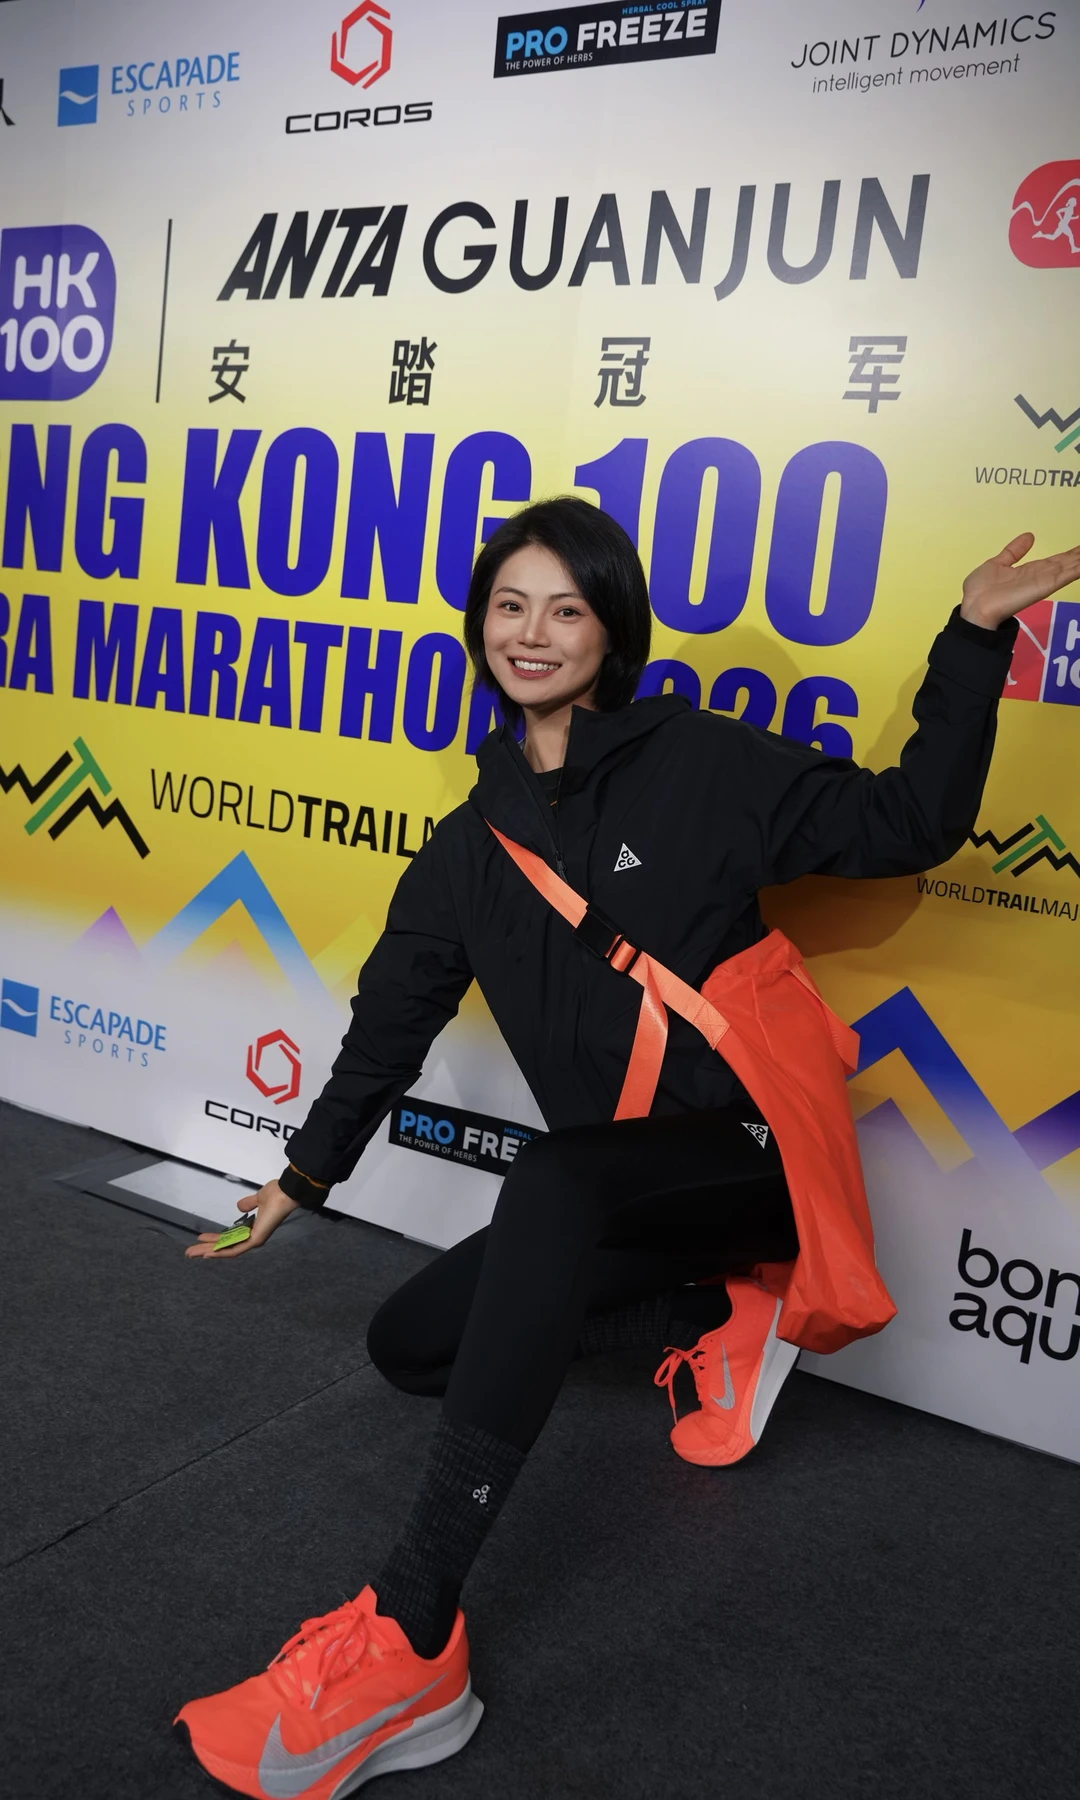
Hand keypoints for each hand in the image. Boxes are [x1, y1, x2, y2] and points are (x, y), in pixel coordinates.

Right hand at [184, 1178, 299, 1259]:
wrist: (286, 1192)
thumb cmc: (276, 1194)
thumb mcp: (258, 1198)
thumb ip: (249, 1203)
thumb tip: (239, 1206)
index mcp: (252, 1229)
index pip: (229, 1238)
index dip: (214, 1240)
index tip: (199, 1239)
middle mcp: (251, 1238)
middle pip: (224, 1247)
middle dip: (205, 1249)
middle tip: (189, 1253)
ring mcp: (253, 1241)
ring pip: (226, 1250)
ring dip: (208, 1252)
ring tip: (191, 1254)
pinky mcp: (255, 1241)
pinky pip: (235, 1250)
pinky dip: (221, 1252)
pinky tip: (208, 1254)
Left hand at [960, 533, 1079, 629]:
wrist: (975, 608)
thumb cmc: (981, 590)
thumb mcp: (998, 563)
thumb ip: (1015, 551)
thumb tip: (1029, 536)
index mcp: (1030, 570)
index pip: (1057, 560)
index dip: (1071, 554)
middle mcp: (1040, 576)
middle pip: (1067, 563)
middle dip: (1079, 556)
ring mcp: (1044, 581)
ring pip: (1071, 567)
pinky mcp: (1045, 586)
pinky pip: (1067, 575)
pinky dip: (1078, 569)